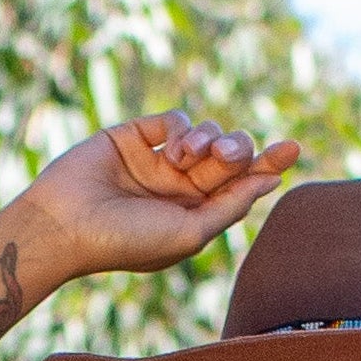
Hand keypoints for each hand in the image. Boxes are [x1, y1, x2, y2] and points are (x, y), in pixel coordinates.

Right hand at [25, 109, 299, 280]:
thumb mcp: (190, 234)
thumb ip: (229, 207)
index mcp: (196, 216)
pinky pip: (175, 119)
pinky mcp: (135, 136)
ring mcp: (158, 161)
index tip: (292, 148)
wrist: (68, 226)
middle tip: (226, 156)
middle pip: (228, 156)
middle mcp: (180, 188)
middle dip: (236, 151)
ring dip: (209, 140)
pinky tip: (173, 150)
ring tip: (188, 158)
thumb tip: (269, 181)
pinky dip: (182, 129)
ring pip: (205, 134)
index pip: (241, 185)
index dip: (267, 165)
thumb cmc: (129, 242)